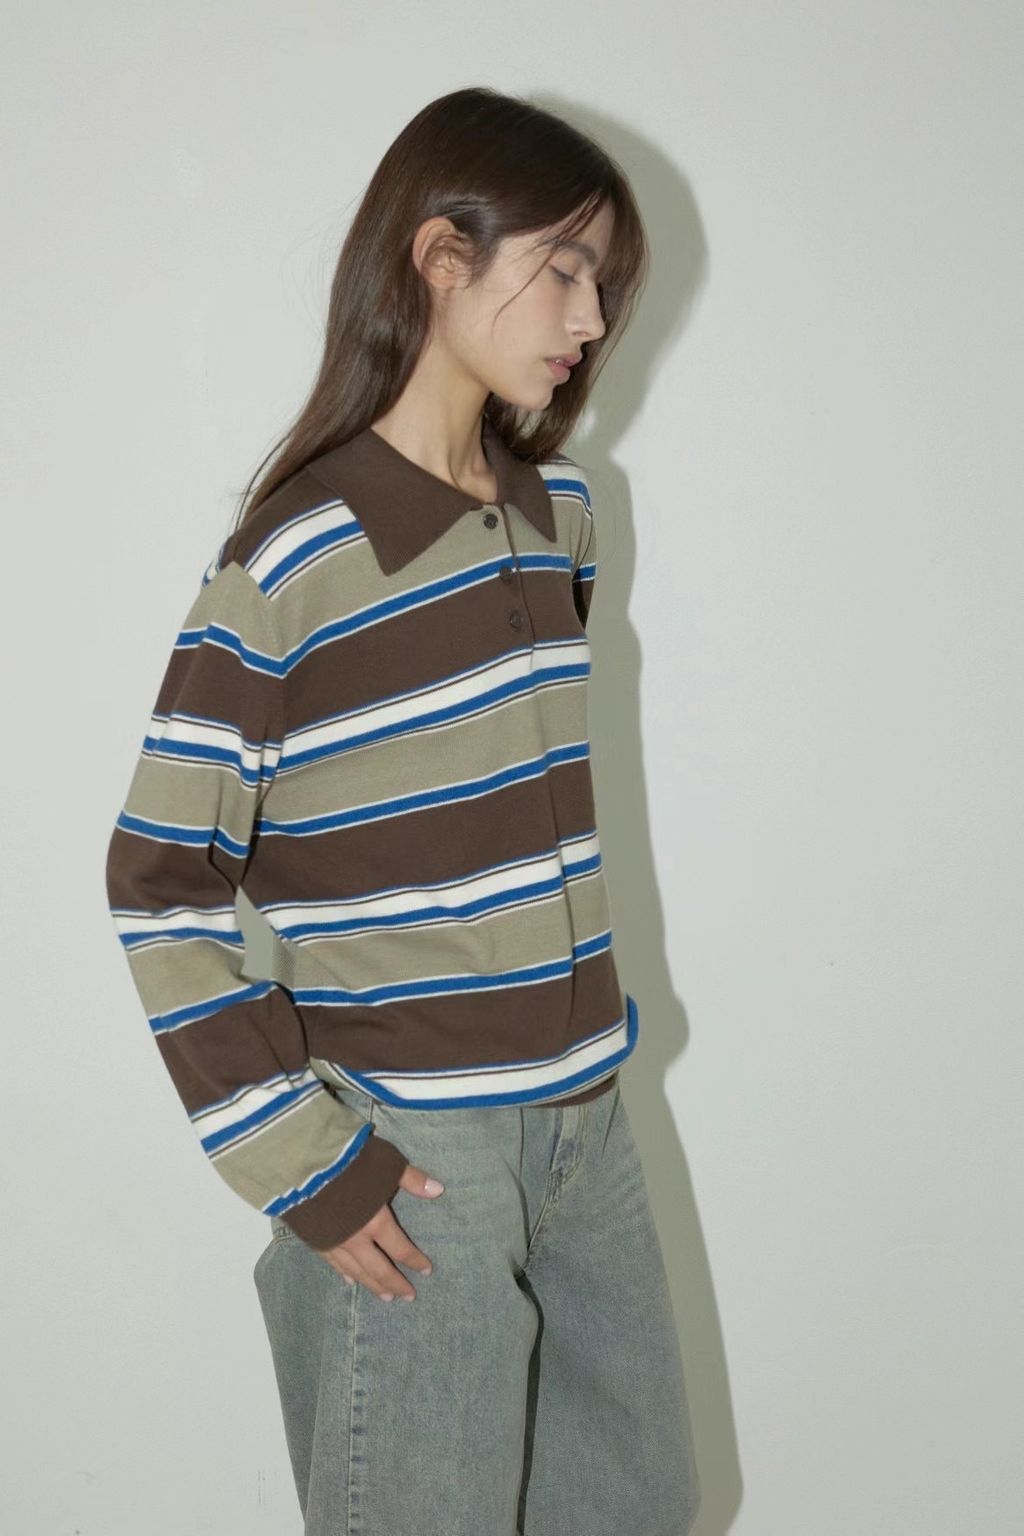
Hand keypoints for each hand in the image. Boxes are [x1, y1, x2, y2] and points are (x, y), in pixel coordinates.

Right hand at [317, 1162, 443, 1302]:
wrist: (303, 1164)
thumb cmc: (350, 1160)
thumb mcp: (387, 1164)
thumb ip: (412, 1180)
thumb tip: (439, 1190)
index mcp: (376, 1221)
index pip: (399, 1248)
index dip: (414, 1260)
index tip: (427, 1271)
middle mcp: (356, 1238)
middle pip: (378, 1268)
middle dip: (395, 1283)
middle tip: (408, 1297)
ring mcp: (333, 1242)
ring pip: (356, 1271)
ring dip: (372, 1285)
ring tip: (386, 1297)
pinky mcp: (314, 1240)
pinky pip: (333, 1263)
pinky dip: (345, 1273)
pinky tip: (350, 1280)